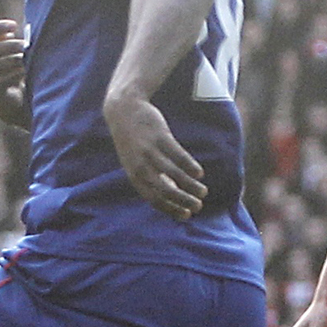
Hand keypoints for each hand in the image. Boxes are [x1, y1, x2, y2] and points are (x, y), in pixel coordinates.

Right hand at [0, 19, 30, 128]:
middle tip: (27, 44)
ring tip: (30, 57)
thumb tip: (10, 31)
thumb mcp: (13, 57)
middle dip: (11, 45)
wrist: (17, 106)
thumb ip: (10, 43)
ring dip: (16, 59)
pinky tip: (27, 70)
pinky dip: (16, 73)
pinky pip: (3, 81)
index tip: (14, 25)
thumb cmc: (16, 76)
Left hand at [103, 90, 206, 220]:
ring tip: (203, 191)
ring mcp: (150, 151)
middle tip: (198, 206)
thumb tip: (172, 192)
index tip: (186, 215)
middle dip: (183, 201)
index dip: (171, 209)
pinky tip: (200, 173)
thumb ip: (150, 177)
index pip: (153, 199)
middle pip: (164, 190)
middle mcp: (141, 166)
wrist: (123, 111)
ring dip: (190, 186)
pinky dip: (189, 166)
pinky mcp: (160, 137)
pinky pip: (177, 155)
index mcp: (134, 176)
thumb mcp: (135, 162)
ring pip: (173, 174)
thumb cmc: (133, 140)